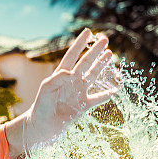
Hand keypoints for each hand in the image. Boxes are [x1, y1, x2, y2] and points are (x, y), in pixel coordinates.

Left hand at [7, 28, 117, 158]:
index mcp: (61, 76)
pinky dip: (107, 94)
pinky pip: (98, 98)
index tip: (88, 31)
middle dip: (95, 51)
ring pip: (93, 76)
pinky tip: (116, 89)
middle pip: (86, 63)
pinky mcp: (83, 106)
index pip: (72, 56)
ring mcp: (78, 93)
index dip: (79, 44)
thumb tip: (71, 73)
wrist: (43, 126)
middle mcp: (71, 82)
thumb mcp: (46, 90)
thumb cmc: (41, 107)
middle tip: (105, 39)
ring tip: (110, 55)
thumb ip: (57, 79)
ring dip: (101, 66)